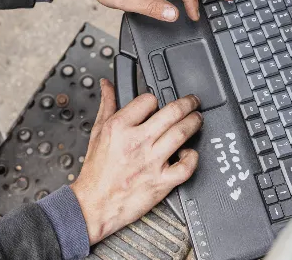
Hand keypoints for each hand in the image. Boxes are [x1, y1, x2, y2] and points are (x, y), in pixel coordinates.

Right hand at [71, 79, 202, 243]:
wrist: (94, 205)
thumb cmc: (97, 172)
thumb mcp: (97, 132)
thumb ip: (107, 105)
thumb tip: (108, 86)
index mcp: (119, 128)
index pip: (147, 100)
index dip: (155, 99)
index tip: (158, 103)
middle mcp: (137, 143)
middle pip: (172, 113)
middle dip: (188, 103)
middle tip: (193, 102)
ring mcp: (151, 162)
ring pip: (181, 134)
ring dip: (194, 123)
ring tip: (197, 119)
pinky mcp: (161, 182)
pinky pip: (185, 167)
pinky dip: (193, 158)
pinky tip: (190, 153)